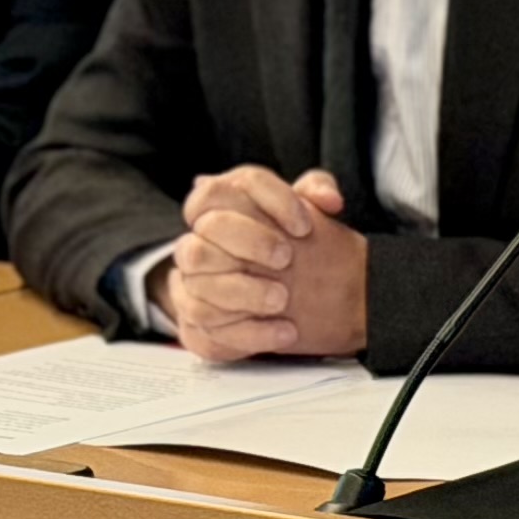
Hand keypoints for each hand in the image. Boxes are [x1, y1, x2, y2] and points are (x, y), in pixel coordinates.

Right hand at [166, 163, 368, 362]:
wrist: (283, 288)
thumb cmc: (291, 240)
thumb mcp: (305, 210)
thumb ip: (317, 191)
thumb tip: (328, 200)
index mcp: (224, 200)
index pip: (231, 185)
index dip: (271, 202)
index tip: (305, 226)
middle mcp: (200, 235)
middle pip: (210, 227)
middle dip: (251, 241)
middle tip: (287, 259)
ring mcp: (190, 277)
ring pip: (199, 278)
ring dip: (245, 292)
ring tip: (284, 301)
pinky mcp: (195, 317)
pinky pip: (205, 326)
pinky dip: (248, 332)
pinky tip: (284, 333)